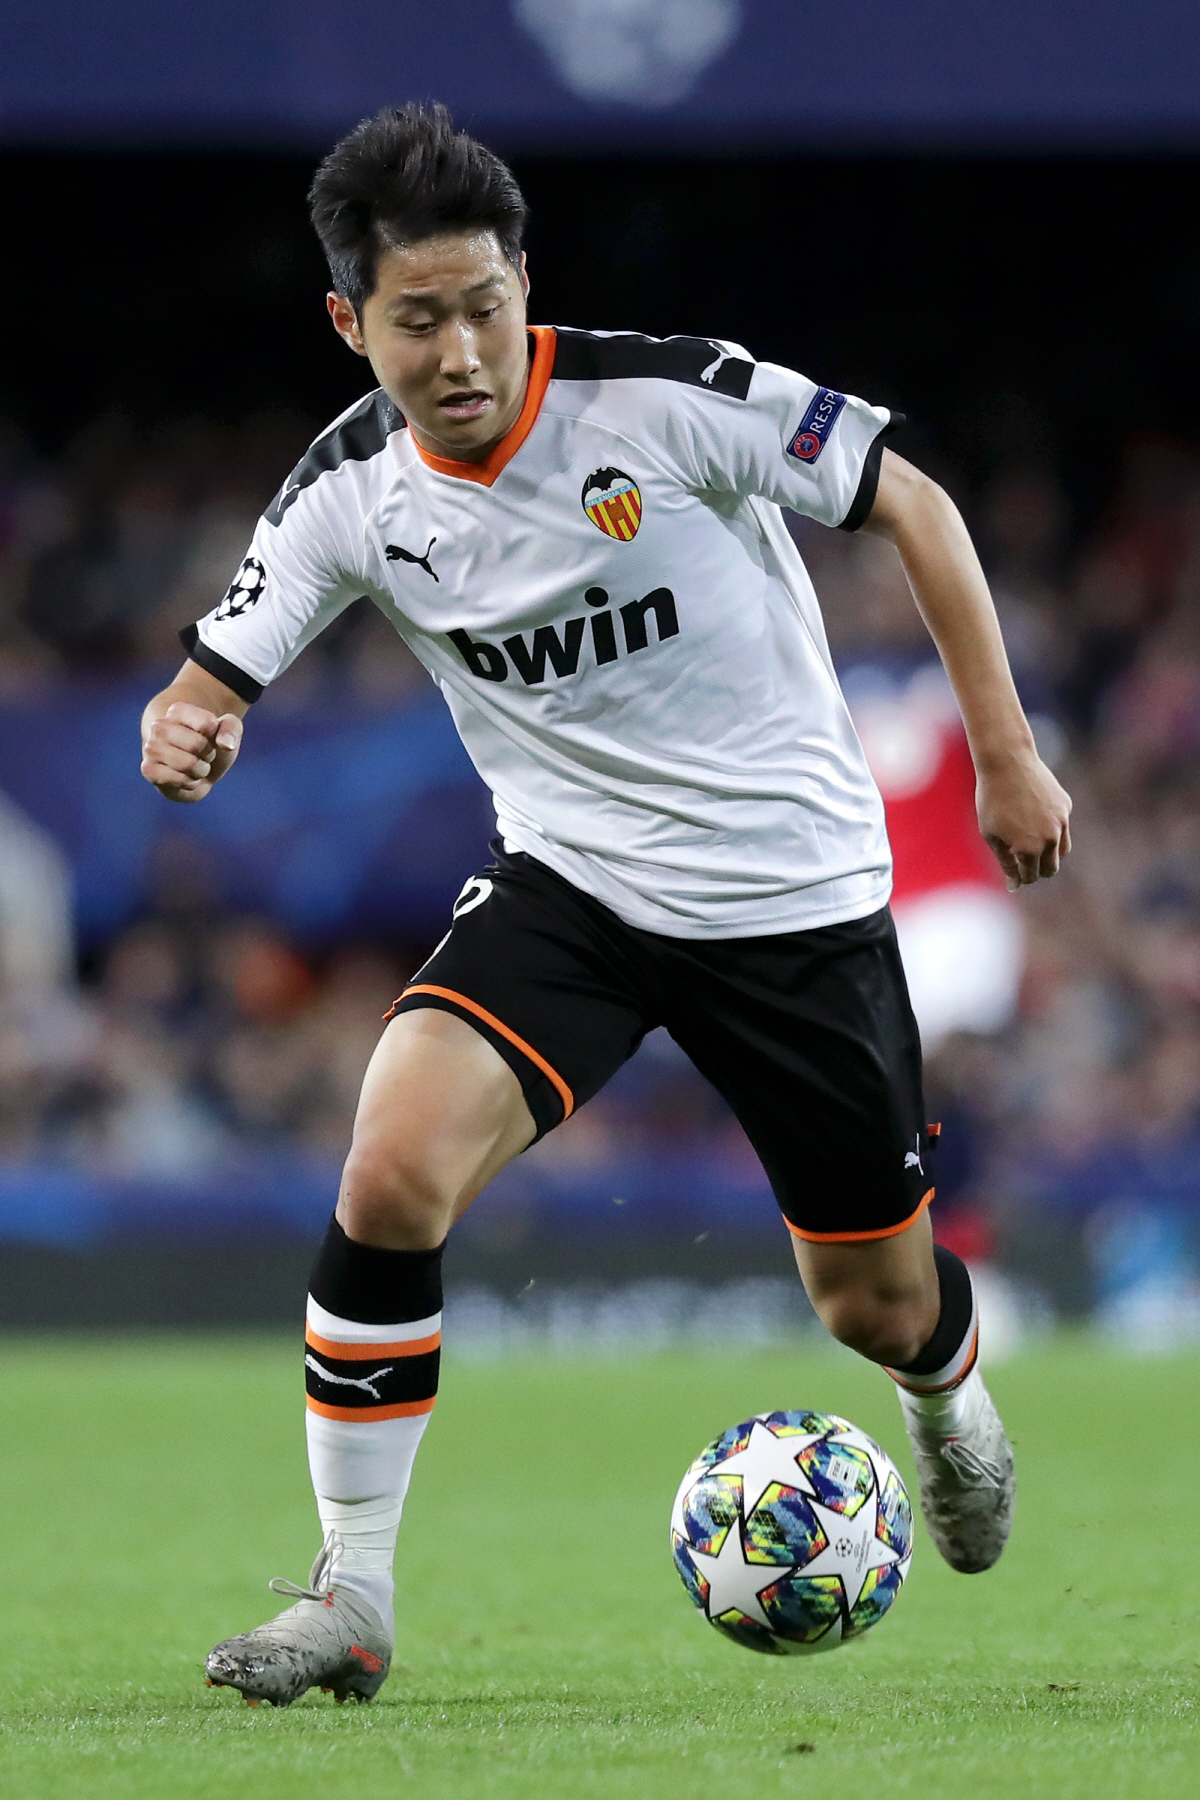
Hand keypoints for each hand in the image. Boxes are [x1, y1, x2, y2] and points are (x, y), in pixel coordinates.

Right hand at [141, 701, 242, 802]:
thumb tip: (226, 744)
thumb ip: (231, 729)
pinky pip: (179, 780)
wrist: (194, 768)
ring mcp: (151, 748)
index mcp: (177, 710)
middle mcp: (159, 726)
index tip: (209, 737)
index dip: (216, 735)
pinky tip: (184, 776)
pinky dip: (189, 783)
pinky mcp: (148, 770)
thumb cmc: (211, 745)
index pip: (208, 723)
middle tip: (202, 754)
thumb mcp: (228, 730)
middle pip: (197, 744)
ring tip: (194, 766)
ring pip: (188, 764)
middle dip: (208, 754)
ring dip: (200, 770)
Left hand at [977, 750, 1071, 889]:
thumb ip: (1006, 862)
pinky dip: (1051, 828)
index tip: (1012, 869)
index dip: (1020, 876)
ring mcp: (1061, 822)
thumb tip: (1015, 886)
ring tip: (1030, 842)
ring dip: (1049, 853)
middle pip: (1051, 869)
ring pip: (1062, 851)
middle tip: (1022, 860)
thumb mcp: (991, 835)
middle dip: (1037, 870)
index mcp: (1028, 850)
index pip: (1030, 877)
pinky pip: (1062, 826)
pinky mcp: (1066, 806)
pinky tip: (1034, 815)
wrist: (1007, 762)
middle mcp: (1049, 839)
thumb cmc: (992, 800)